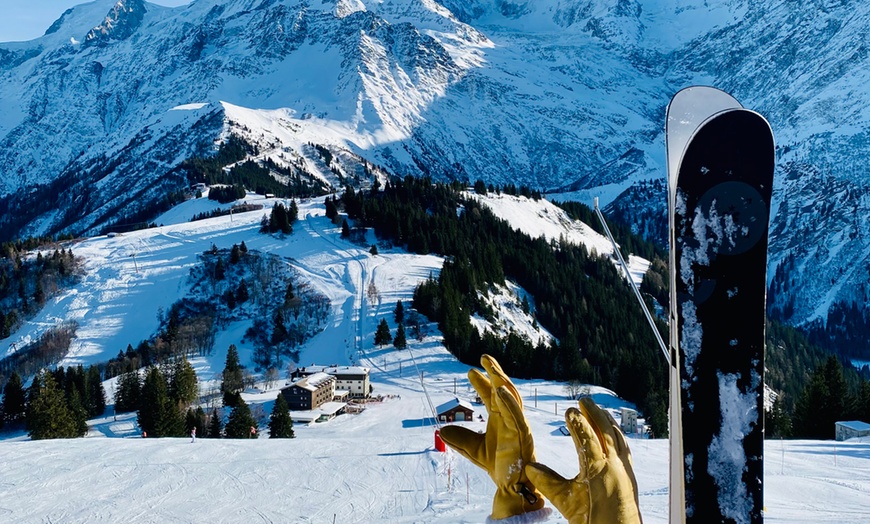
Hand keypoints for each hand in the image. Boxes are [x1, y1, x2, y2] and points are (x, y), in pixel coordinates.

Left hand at [440, 354, 545, 519]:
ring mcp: (518, 425)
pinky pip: (517, 415)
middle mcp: (510, 418)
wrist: (512, 487)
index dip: (482, 383)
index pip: (491, 396)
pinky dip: (509, 402)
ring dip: (502, 381)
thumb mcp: (473, 450)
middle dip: (495, 373)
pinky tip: (499, 390)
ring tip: (491, 368)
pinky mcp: (523, 435)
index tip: (470, 372)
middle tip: (484, 357)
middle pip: (503, 390)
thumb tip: (441, 429)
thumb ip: (459, 439)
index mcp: (501, 419)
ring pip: (512, 398)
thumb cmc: (499, 466)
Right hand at [526, 397, 641, 523]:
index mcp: (597, 469)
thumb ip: (548, 483)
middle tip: (584, 400)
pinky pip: (625, 448)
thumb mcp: (566, 503)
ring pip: (618, 437)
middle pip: (605, 431)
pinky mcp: (630, 476)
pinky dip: (617, 435)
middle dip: (595, 413)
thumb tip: (529, 468)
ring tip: (599, 411)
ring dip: (608, 421)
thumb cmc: (592, 522)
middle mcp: (614, 465)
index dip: (577, 422)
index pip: (587, 437)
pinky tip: (613, 435)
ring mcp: (625, 470)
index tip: (568, 410)